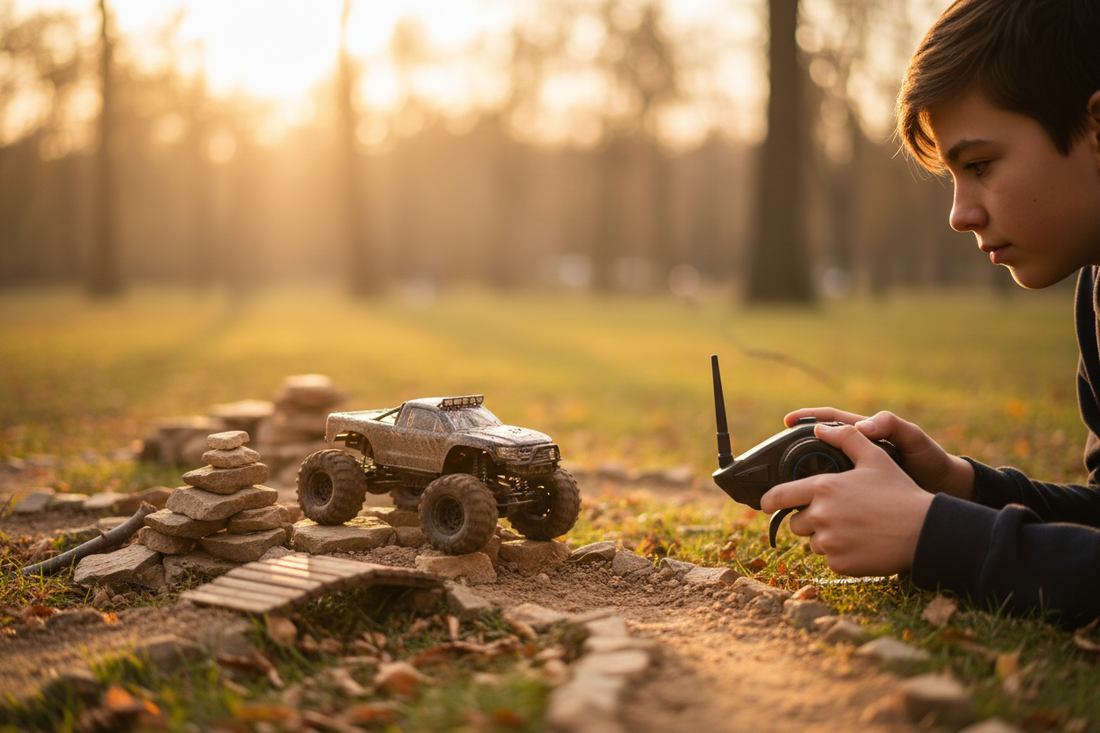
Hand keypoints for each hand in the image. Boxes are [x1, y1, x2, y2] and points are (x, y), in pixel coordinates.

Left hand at [761, 422, 933, 576]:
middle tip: (835, 515)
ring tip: (853, 528)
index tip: (765, 504)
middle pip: (796, 523)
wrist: (924, 531)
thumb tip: (820, 429)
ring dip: (825, 538)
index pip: (778, 497)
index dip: (768, 501)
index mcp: (823, 488)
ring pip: (813, 542)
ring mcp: (829, 542)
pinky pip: (830, 560)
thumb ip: (846, 439)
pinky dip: (841, 554)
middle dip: (808, 520)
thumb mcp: (875, 458)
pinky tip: (861, 544)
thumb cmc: (899, 492)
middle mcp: (820, 515)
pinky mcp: (839, 564)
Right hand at [784, 407, 974, 500]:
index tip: (786, 421)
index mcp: (862, 438)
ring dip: (804, 490)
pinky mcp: (857, 501)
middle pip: (815, 455)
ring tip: (788, 497)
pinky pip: (831, 504)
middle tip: (777, 464)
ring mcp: (852, 481)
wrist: (945, 493)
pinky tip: (810, 518)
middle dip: (794, 461)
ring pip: (819, 483)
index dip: (806, 419)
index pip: (828, 423)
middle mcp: (852, 459)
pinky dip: (819, 510)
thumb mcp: (912, 439)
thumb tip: (860, 426)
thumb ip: (889, 426)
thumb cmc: (930, 461)